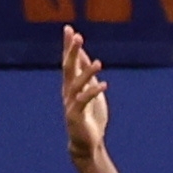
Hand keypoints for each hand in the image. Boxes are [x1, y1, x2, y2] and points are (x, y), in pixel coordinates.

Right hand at [61, 27, 113, 159]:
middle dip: (72, 52)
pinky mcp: (76, 115)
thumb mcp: (90, 91)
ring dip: (87, 73)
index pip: (69, 61)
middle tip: (76, 36)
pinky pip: (84, 101)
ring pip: (76, 84)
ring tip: (98, 63)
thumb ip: (86, 75)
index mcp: (71, 85)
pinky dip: (93, 92)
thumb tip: (85, 56)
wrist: (87, 142)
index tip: (69, 29)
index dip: (69, 46)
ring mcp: (71, 103)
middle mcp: (68, 92)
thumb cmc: (90, 116)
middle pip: (68, 68)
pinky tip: (104, 85)